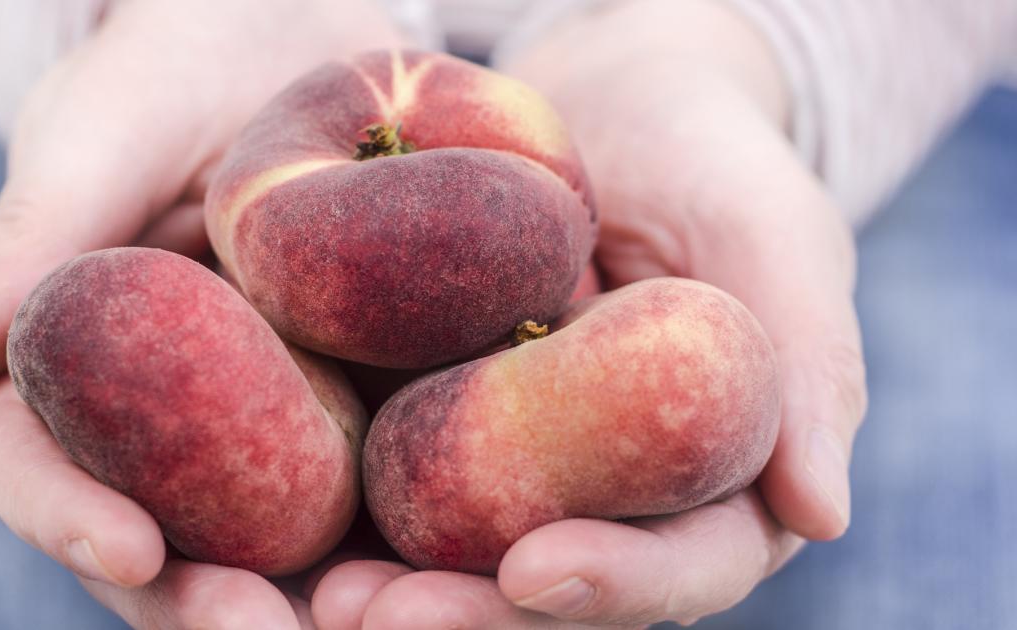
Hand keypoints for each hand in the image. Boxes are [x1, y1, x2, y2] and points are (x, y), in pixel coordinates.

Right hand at [0, 0, 404, 625]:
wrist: (284, 39)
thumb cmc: (167, 76)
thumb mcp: (103, 138)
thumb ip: (32, 241)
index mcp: (72, 374)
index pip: (44, 471)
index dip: (72, 522)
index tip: (129, 552)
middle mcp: (169, 423)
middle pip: (172, 541)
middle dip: (208, 601)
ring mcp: (270, 423)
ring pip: (284, 538)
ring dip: (324, 594)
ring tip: (377, 616)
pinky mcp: (364, 405)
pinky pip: (388, 475)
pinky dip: (415, 523)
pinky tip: (462, 546)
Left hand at [309, 1, 866, 626]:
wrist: (612, 102)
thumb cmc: (714, 162)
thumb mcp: (776, 239)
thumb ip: (811, 369)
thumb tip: (820, 512)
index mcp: (713, 481)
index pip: (680, 564)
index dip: (613, 583)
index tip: (531, 572)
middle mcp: (610, 493)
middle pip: (547, 588)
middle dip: (468, 617)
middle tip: (372, 617)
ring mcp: (520, 465)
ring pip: (459, 555)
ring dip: (390, 587)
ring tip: (317, 597)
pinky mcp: (441, 417)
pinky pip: (395, 472)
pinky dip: (344, 505)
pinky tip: (281, 517)